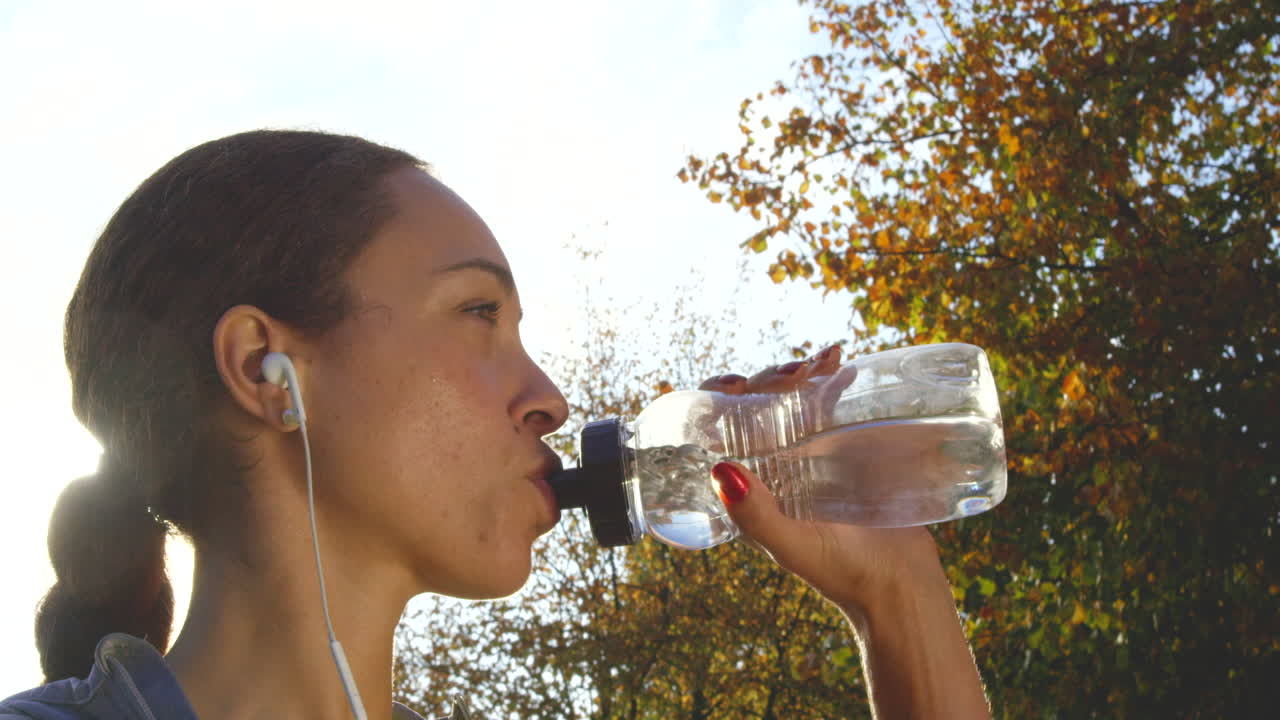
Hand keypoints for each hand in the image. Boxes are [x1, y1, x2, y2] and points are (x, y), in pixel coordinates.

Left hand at [699, 345, 941, 616]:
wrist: (900, 586)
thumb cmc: (841, 573)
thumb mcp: (791, 546)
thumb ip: (755, 516)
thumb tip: (718, 468)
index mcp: (750, 485)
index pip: (718, 429)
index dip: (718, 397)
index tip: (736, 383)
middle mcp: (774, 466)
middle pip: (756, 405)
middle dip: (769, 378)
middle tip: (795, 373)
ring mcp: (811, 455)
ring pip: (793, 399)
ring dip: (801, 372)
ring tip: (823, 361)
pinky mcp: (847, 450)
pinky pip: (831, 406)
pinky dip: (831, 380)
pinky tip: (841, 363)